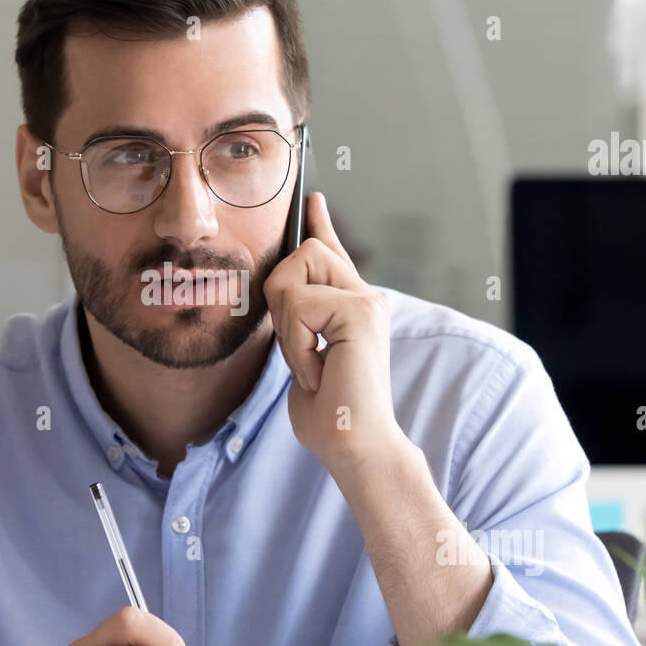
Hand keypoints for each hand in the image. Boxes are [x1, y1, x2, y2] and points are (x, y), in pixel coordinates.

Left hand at [263, 191, 402, 472]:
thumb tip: (279, 297)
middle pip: (300, 253)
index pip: (333, 254)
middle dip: (281, 300)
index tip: (313, 199)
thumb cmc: (329, 417)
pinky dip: (296, 342)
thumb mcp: (303, 361)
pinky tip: (318, 370)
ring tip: (311, 363)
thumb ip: (297, 324)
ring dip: (287, 325)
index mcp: (351, 307)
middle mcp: (365, 297)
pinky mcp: (360, 311)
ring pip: (293, 273)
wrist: (355, 446)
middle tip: (300, 352)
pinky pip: (298, 305)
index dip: (320, 224)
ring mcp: (366, 300)